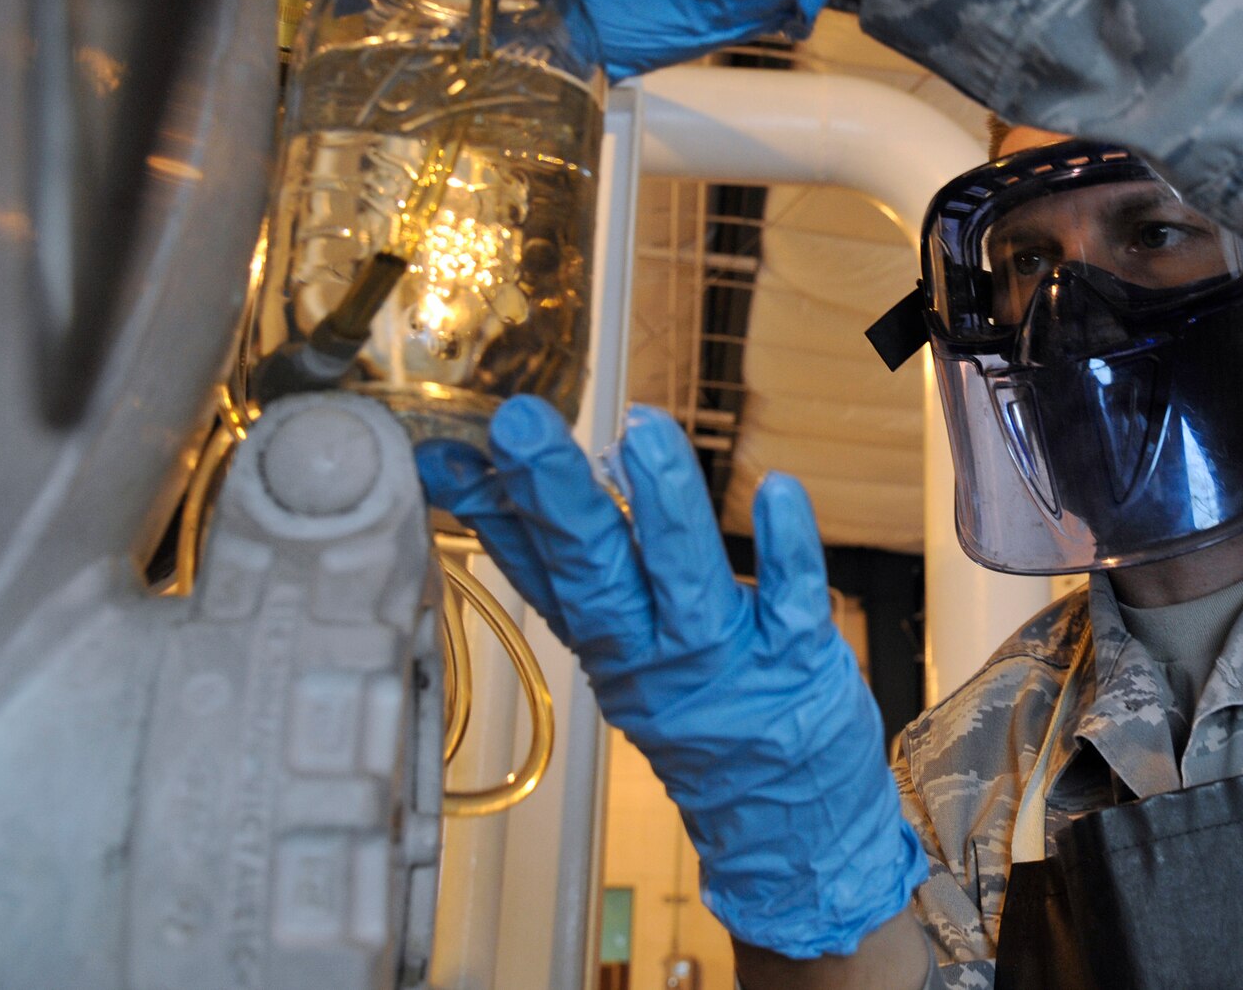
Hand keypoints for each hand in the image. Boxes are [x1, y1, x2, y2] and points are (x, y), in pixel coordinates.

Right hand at [416, 398, 924, 958]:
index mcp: (603, 642)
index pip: (536, 569)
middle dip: (559, 495)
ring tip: (643, 430)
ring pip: (685, 580)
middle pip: (595, 571)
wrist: (787, 818)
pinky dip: (786, 548)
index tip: (447, 452)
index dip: (490, 511)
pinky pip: (792, 602)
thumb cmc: (702, 713)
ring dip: (664, 505)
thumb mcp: (618, 648)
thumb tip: (485, 486)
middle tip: (521, 424)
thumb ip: (562, 569)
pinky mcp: (795, 662)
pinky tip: (780, 489)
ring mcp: (722, 662)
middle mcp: (649, 655)